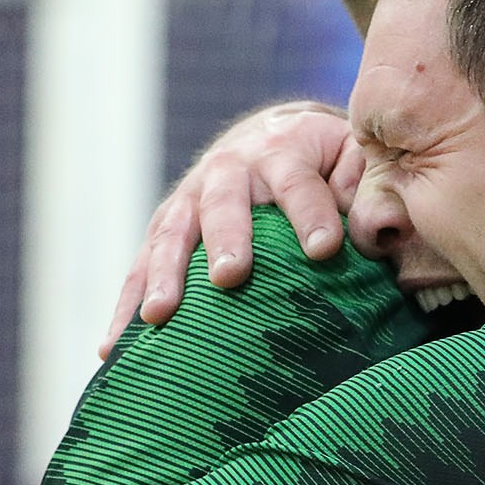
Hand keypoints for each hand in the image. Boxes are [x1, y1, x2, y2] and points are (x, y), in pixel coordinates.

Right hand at [102, 102, 362, 352]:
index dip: (311, 213)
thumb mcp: (353, 157)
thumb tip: (371, 230)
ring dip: (163, 276)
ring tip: (158, 316)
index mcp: (282, 150)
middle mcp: (228, 170)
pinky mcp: (165, 231)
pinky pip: (140, 268)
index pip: (297, 182)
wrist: (273, 135)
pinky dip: (126, 306)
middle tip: (230, 277)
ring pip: (171, 236)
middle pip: (224, 204)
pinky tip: (113, 349)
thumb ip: (364, 188)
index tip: (325, 248)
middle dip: (226, 239)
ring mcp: (189, 201)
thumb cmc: (325, 160)